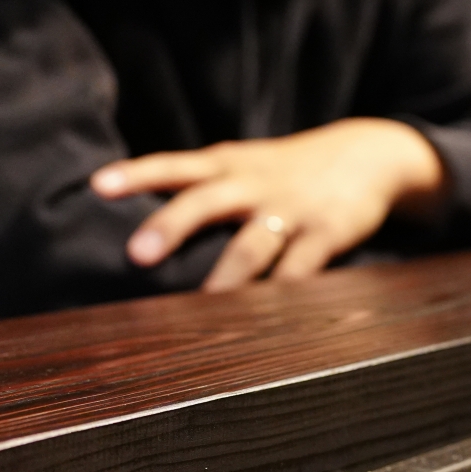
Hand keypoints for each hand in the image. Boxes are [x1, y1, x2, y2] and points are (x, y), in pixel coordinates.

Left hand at [92, 118, 445, 289]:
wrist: (372, 153)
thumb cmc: (290, 169)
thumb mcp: (245, 164)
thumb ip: (198, 187)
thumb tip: (133, 230)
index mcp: (228, 166)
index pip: (175, 166)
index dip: (137, 174)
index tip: (98, 186)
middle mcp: (254, 184)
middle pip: (206, 201)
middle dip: (171, 226)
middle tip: (137, 254)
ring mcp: (292, 209)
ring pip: (254, 242)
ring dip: (229, 274)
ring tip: (205, 302)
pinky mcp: (329, 231)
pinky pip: (303, 266)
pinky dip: (285, 293)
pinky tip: (269, 318)